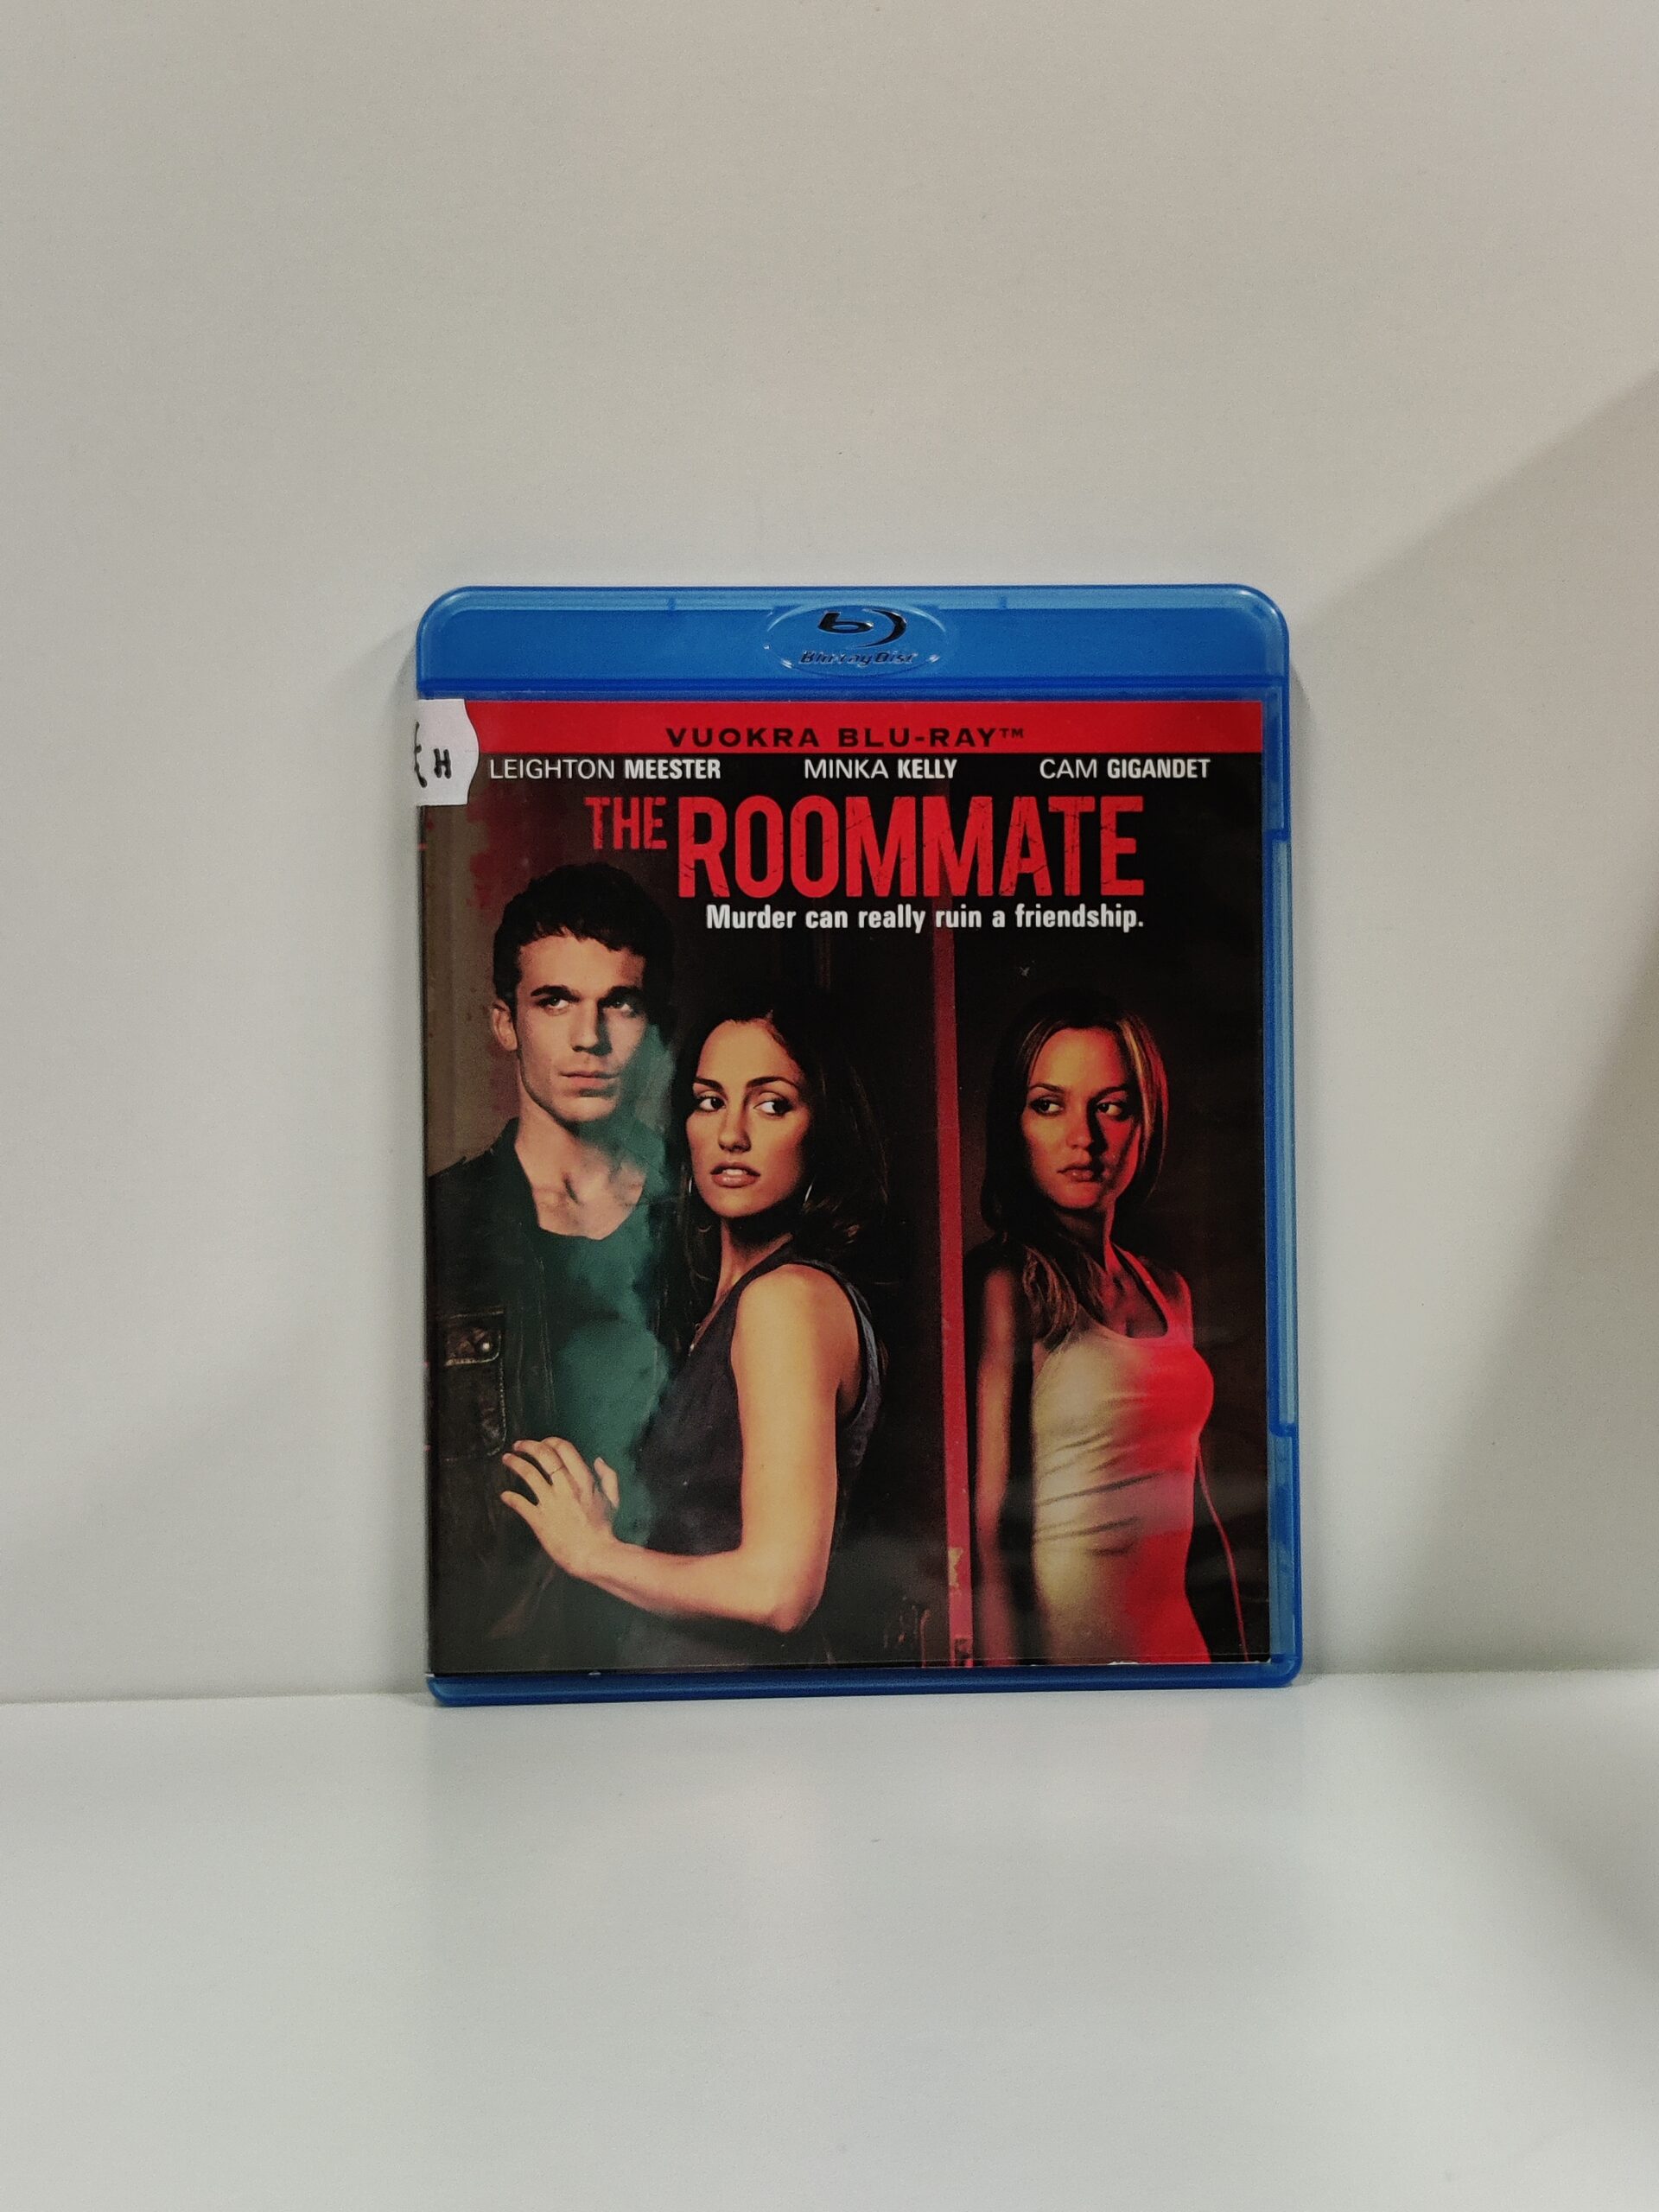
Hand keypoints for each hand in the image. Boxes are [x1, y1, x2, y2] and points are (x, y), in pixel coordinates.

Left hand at [500, 1437, 620, 1579]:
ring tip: (506, 1459)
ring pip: (529, 1474)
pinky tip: (504, 1495)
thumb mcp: (612, 1499)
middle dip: (529, 1445)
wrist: (594, 1554)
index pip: (564, 1449)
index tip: (543, 1442)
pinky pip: (520, 1504)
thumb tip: (598, 1460)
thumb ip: (608, 1477)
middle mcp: (566, 1487)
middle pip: (544, 1455)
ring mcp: (551, 1503)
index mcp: (584, 1480)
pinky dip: (510, 1497)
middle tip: (519, 1444)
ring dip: (515, 1463)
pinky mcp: (539, 1520)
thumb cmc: (603, 1528)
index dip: (551, 1441)